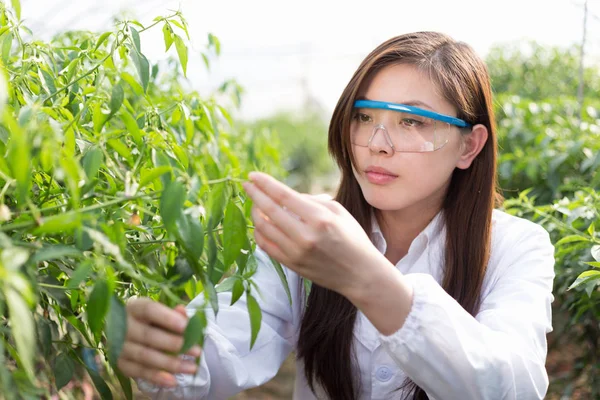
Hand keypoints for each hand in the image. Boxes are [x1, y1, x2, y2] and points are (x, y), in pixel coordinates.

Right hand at [117, 298, 201, 386]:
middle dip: (174, 344)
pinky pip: (139, 372)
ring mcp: (119, 346)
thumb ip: (172, 313)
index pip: (149, 310)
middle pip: (148, 336)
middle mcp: (123, 326)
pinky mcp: (120, 363)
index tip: (186, 326)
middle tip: (196, 350)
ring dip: (170, 364)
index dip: (167, 318)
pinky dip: (157, 378)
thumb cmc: (149, 319)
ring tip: (191, 367)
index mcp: (134, 308)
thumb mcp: (159, 312)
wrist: (126, 331)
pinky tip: (173, 381)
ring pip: (145, 356)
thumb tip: (182, 312)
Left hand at [242, 172, 387, 298]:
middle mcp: (305, 236)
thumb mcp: (339, 212)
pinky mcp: (291, 265)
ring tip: (255, 204)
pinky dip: (259, 232)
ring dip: (255, 213)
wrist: (360, 274)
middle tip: (247, 185)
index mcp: (319, 219)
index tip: (253, 176)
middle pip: (270, 210)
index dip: (265, 184)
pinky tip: (260, 224)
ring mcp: (296, 252)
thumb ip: (312, 201)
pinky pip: (266, 246)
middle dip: (255, 194)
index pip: (284, 196)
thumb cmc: (353, 239)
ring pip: (264, 228)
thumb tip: (288, 196)